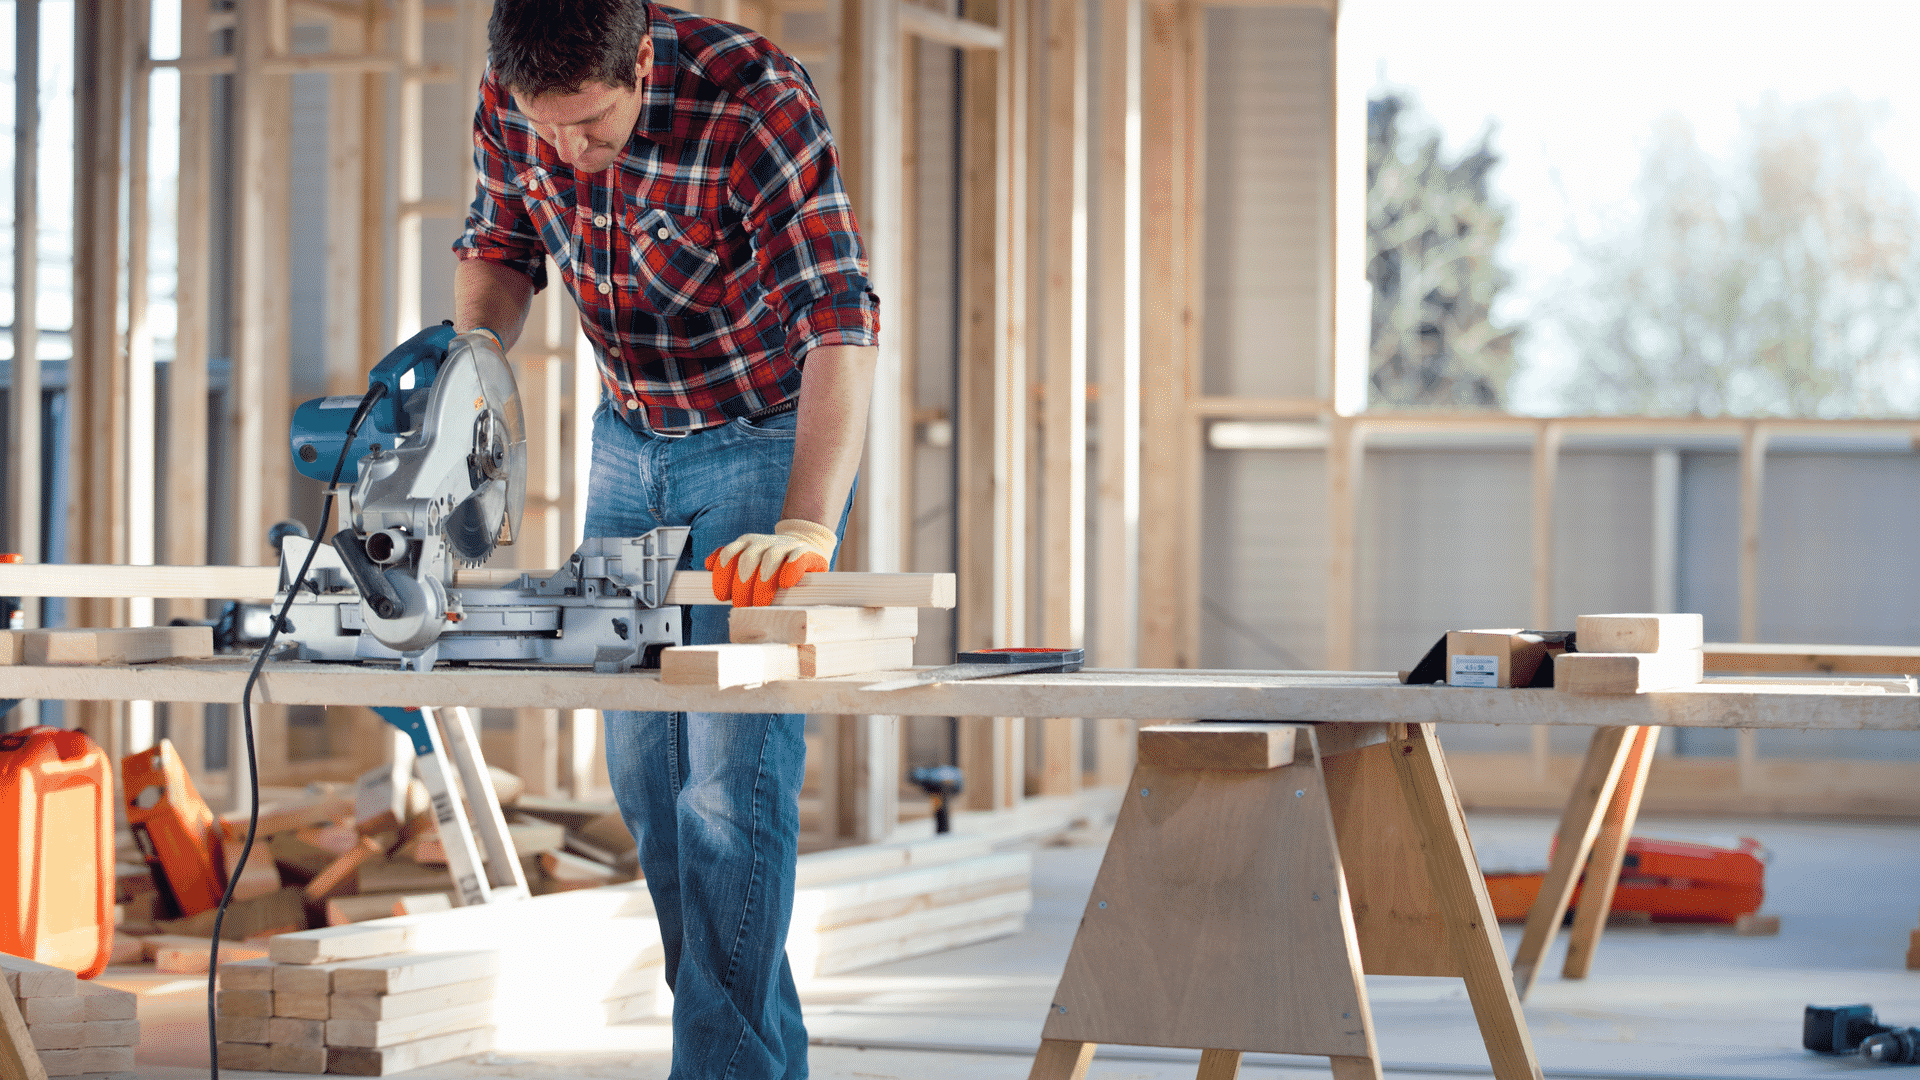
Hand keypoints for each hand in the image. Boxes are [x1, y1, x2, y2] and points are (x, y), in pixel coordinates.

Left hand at [705, 519, 836, 606]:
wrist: (806, 546)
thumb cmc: (773, 562)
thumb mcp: (749, 558)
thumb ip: (729, 561)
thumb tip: (708, 564)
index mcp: (747, 543)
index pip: (728, 555)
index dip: (722, 576)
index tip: (722, 595)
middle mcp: (764, 542)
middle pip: (747, 560)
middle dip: (742, 585)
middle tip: (742, 605)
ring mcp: (785, 545)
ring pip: (770, 560)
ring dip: (762, 583)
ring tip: (760, 602)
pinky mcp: (805, 552)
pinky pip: (796, 558)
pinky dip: (790, 570)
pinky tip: (785, 583)